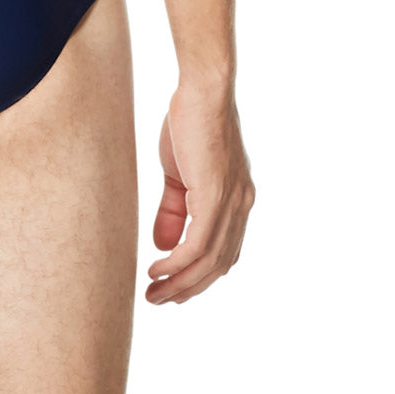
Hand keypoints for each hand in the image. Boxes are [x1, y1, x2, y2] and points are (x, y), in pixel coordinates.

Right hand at [147, 83, 253, 304]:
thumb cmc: (189, 125)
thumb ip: (174, 211)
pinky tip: (158, 270)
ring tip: (154, 294)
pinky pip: (198, 244)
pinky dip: (178, 263)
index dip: (200, 277)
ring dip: (180, 283)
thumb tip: (164, 246)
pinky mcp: (215, 196)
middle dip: (189, 288)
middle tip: (160, 301)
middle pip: (218, 264)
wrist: (202, 92)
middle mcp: (241, 206)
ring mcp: (231, 203)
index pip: (223, 252)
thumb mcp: (178, 175)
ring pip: (209, 260)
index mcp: (236, 201)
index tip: (173, 289)